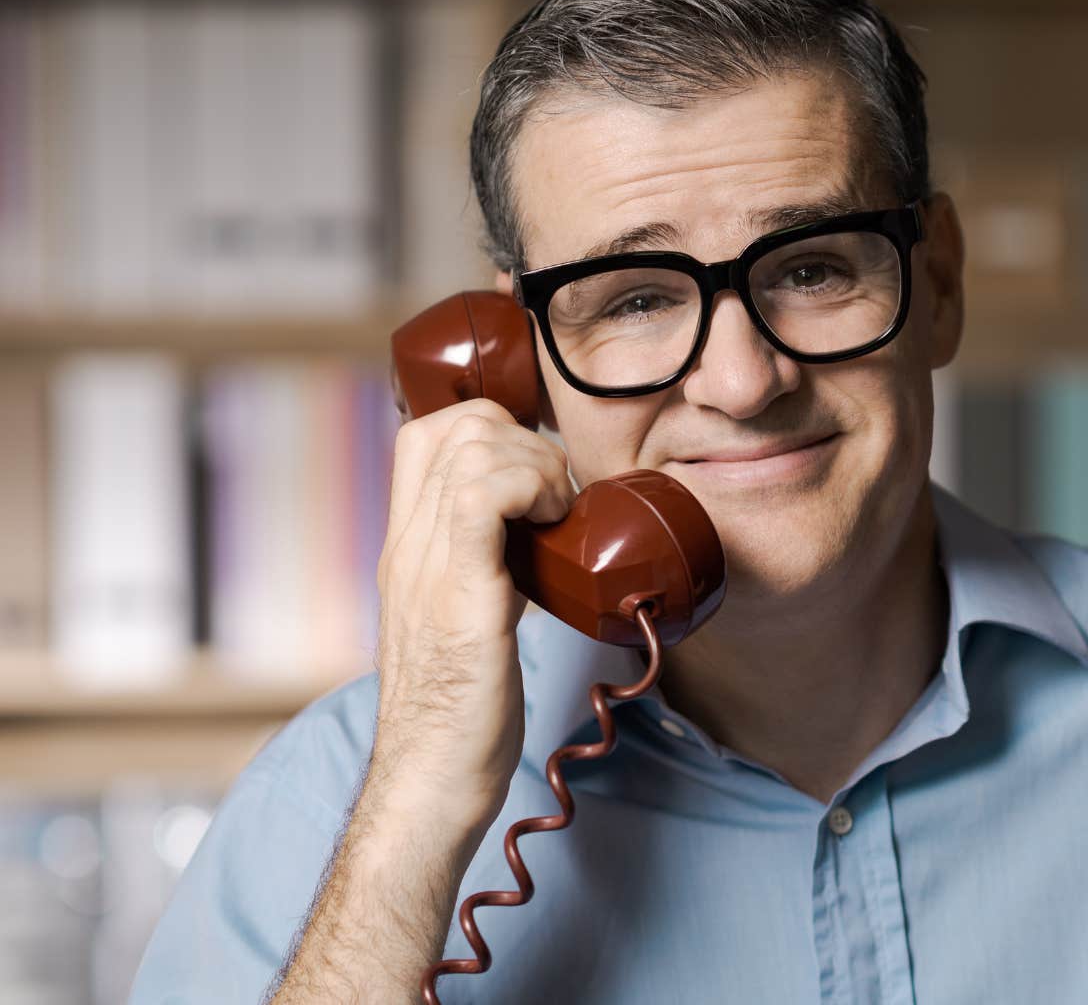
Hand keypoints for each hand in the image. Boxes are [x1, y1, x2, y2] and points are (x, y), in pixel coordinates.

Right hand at [371, 398, 574, 836]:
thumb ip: (486, 568)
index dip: (496, 429)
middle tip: (559, 501)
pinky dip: (530, 489)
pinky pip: (480, 498)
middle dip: (527, 441)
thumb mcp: (466, 617)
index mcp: (406, 547)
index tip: (541, 479)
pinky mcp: (458, 598)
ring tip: (560, 519)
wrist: (431, 781)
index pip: (428, 433)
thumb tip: (536, 535)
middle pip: (456, 425)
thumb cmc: (462, 714)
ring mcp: (426, 568)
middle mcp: (407, 547)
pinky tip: (554, 528)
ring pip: (471, 446)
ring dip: (537, 464)